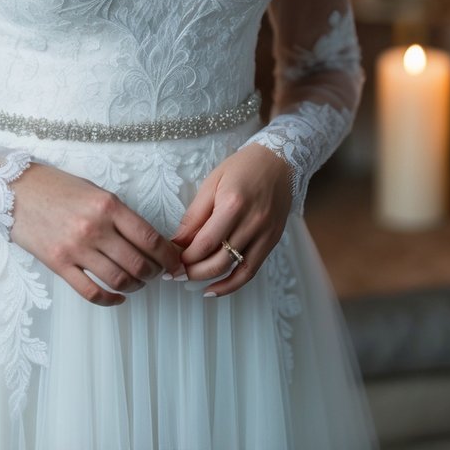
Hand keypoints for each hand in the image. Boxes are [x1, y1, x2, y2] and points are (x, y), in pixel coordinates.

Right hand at [10, 162, 181, 306]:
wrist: (16, 189)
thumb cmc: (58, 187)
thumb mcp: (94, 190)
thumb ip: (119, 214)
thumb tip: (146, 239)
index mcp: (108, 205)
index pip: (149, 238)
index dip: (168, 256)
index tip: (176, 263)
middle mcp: (94, 228)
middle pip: (138, 264)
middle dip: (155, 273)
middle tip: (158, 274)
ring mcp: (75, 249)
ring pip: (118, 280)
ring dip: (135, 287)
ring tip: (138, 283)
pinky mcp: (58, 264)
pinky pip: (91, 292)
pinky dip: (110, 300)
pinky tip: (118, 297)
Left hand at [171, 143, 291, 296]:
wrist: (278, 161)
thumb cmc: (242, 167)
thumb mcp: (212, 182)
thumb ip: (195, 215)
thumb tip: (177, 242)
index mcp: (233, 204)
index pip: (205, 242)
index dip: (185, 257)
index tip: (170, 260)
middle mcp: (252, 223)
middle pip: (219, 260)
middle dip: (193, 271)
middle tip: (176, 272)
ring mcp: (265, 234)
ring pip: (234, 269)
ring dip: (209, 279)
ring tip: (190, 280)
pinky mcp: (272, 241)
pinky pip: (251, 270)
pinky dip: (233, 284)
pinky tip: (215, 289)